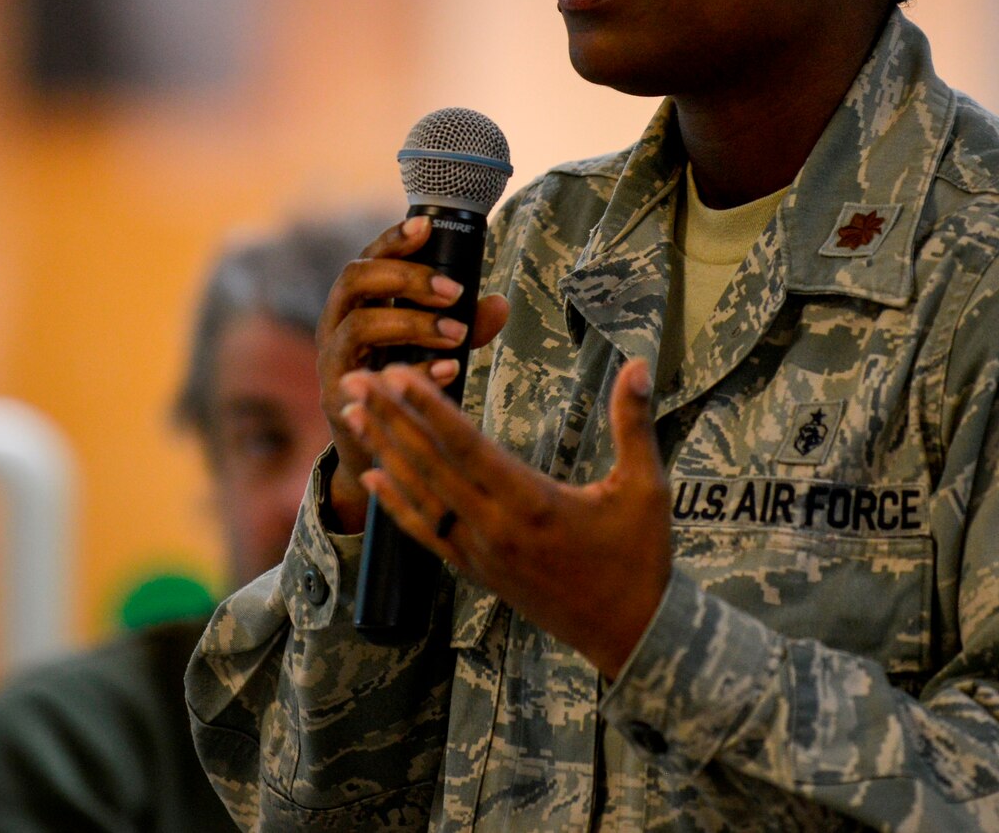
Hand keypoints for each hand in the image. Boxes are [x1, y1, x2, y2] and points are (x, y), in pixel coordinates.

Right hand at [317, 216, 509, 530]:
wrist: (378, 443)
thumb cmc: (406, 381)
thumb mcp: (439, 346)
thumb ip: (467, 324)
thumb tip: (499, 304)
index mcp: (358, 302)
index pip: (368, 257)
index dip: (392, 239)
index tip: (426, 226)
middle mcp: (336, 324)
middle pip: (354, 279)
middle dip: (405, 279)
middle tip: (453, 291)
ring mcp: (332, 360)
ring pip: (359, 325)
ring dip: (412, 323)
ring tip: (457, 332)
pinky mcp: (339, 397)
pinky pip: (370, 377)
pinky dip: (416, 370)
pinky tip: (451, 369)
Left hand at [339, 358, 672, 678]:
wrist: (627, 633)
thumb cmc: (640, 558)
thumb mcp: (647, 488)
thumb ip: (634, 423)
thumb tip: (639, 364)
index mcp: (533, 503)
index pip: (466, 448)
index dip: (428, 408)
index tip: (396, 374)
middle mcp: (495, 529)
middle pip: (429, 465)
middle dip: (388, 418)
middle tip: (353, 377)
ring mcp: (481, 553)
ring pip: (419, 496)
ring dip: (382, 451)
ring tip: (351, 413)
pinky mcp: (476, 571)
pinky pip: (426, 533)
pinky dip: (394, 505)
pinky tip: (371, 478)